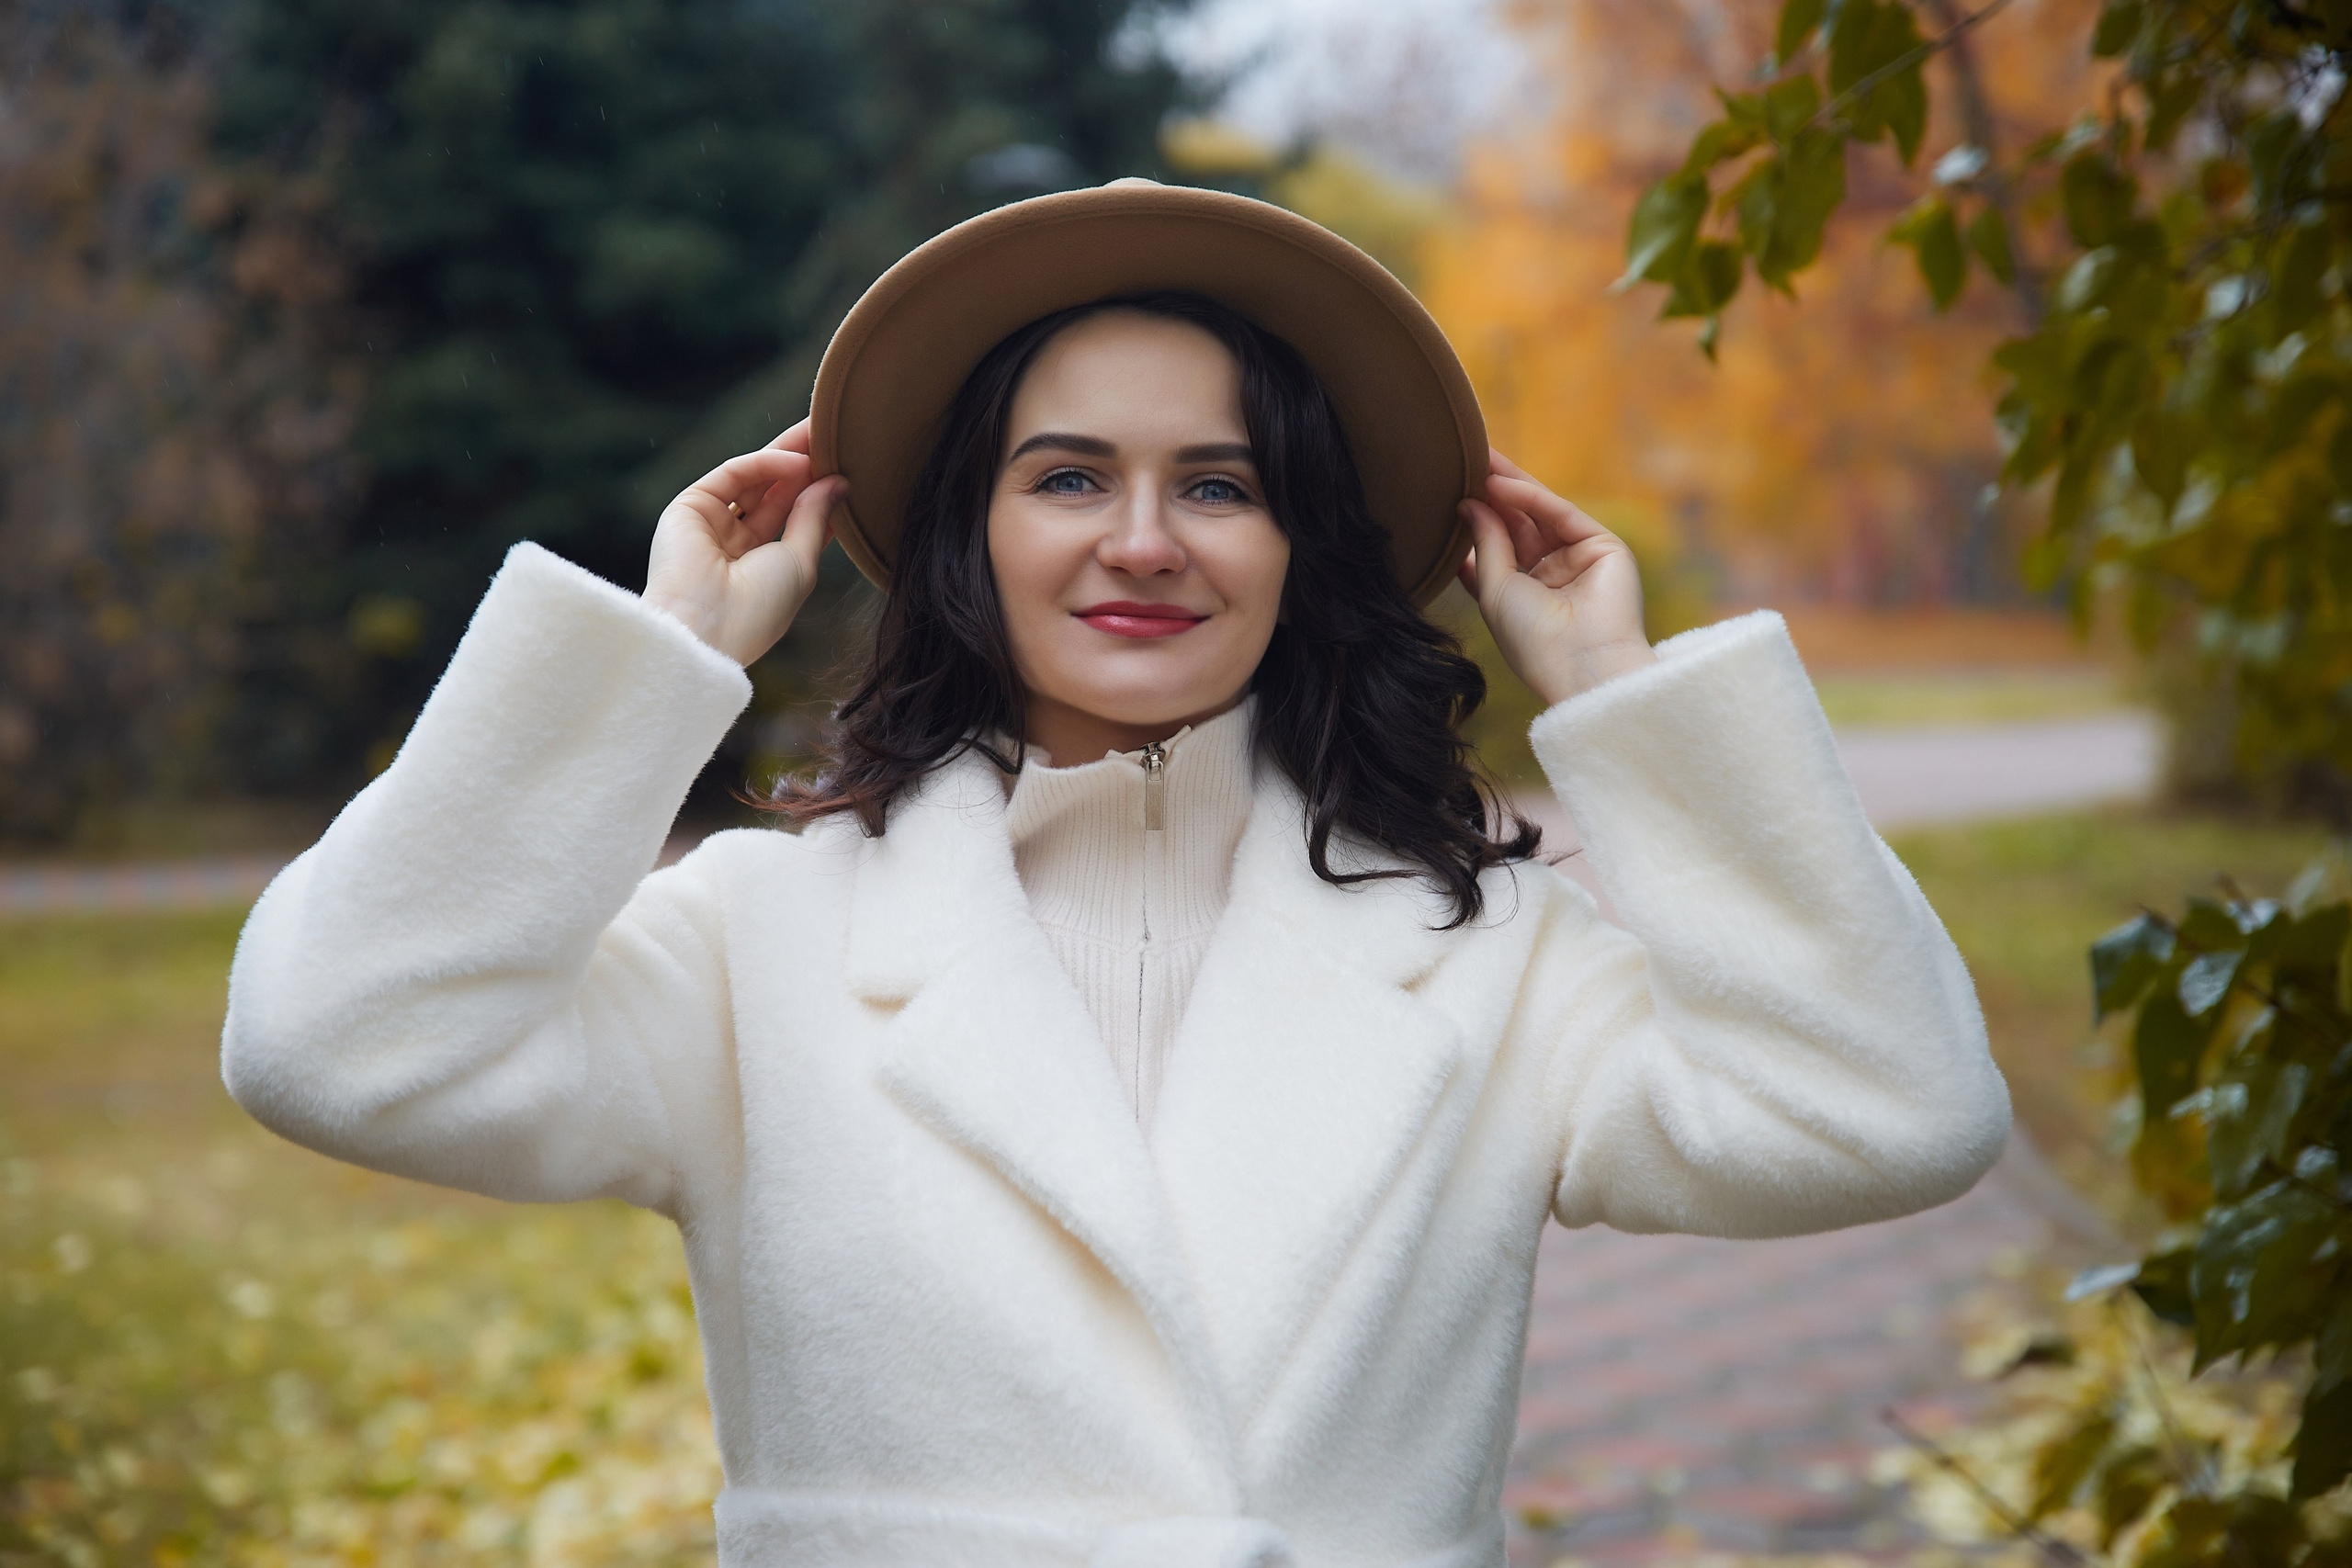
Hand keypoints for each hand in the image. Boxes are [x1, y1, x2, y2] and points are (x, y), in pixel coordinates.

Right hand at [644, 420, 842, 666]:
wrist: (706, 629)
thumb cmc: (758, 609)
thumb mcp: (800, 562)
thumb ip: (816, 518)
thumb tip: (838, 482)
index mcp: (761, 566)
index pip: (795, 518)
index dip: (821, 492)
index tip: (851, 469)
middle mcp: (734, 543)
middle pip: (776, 492)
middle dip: (807, 464)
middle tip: (838, 436)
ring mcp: (711, 524)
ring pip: (755, 478)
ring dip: (790, 454)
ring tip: (825, 434)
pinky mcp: (689, 507)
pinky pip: (732, 475)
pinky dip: (765, 463)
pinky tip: (799, 461)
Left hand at [1458, 449, 1655, 705]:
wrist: (1582, 667)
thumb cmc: (1532, 641)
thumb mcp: (1495, 590)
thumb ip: (1485, 542)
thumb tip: (1469, 502)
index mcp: (1522, 592)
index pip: (1494, 545)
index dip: (1473, 517)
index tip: (1445, 490)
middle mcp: (1550, 573)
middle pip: (1516, 523)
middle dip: (1489, 493)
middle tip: (1460, 459)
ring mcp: (1577, 558)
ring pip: (1538, 513)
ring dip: (1507, 485)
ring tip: (1476, 459)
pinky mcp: (1602, 546)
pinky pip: (1560, 514)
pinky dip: (1531, 497)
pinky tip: (1501, 484)